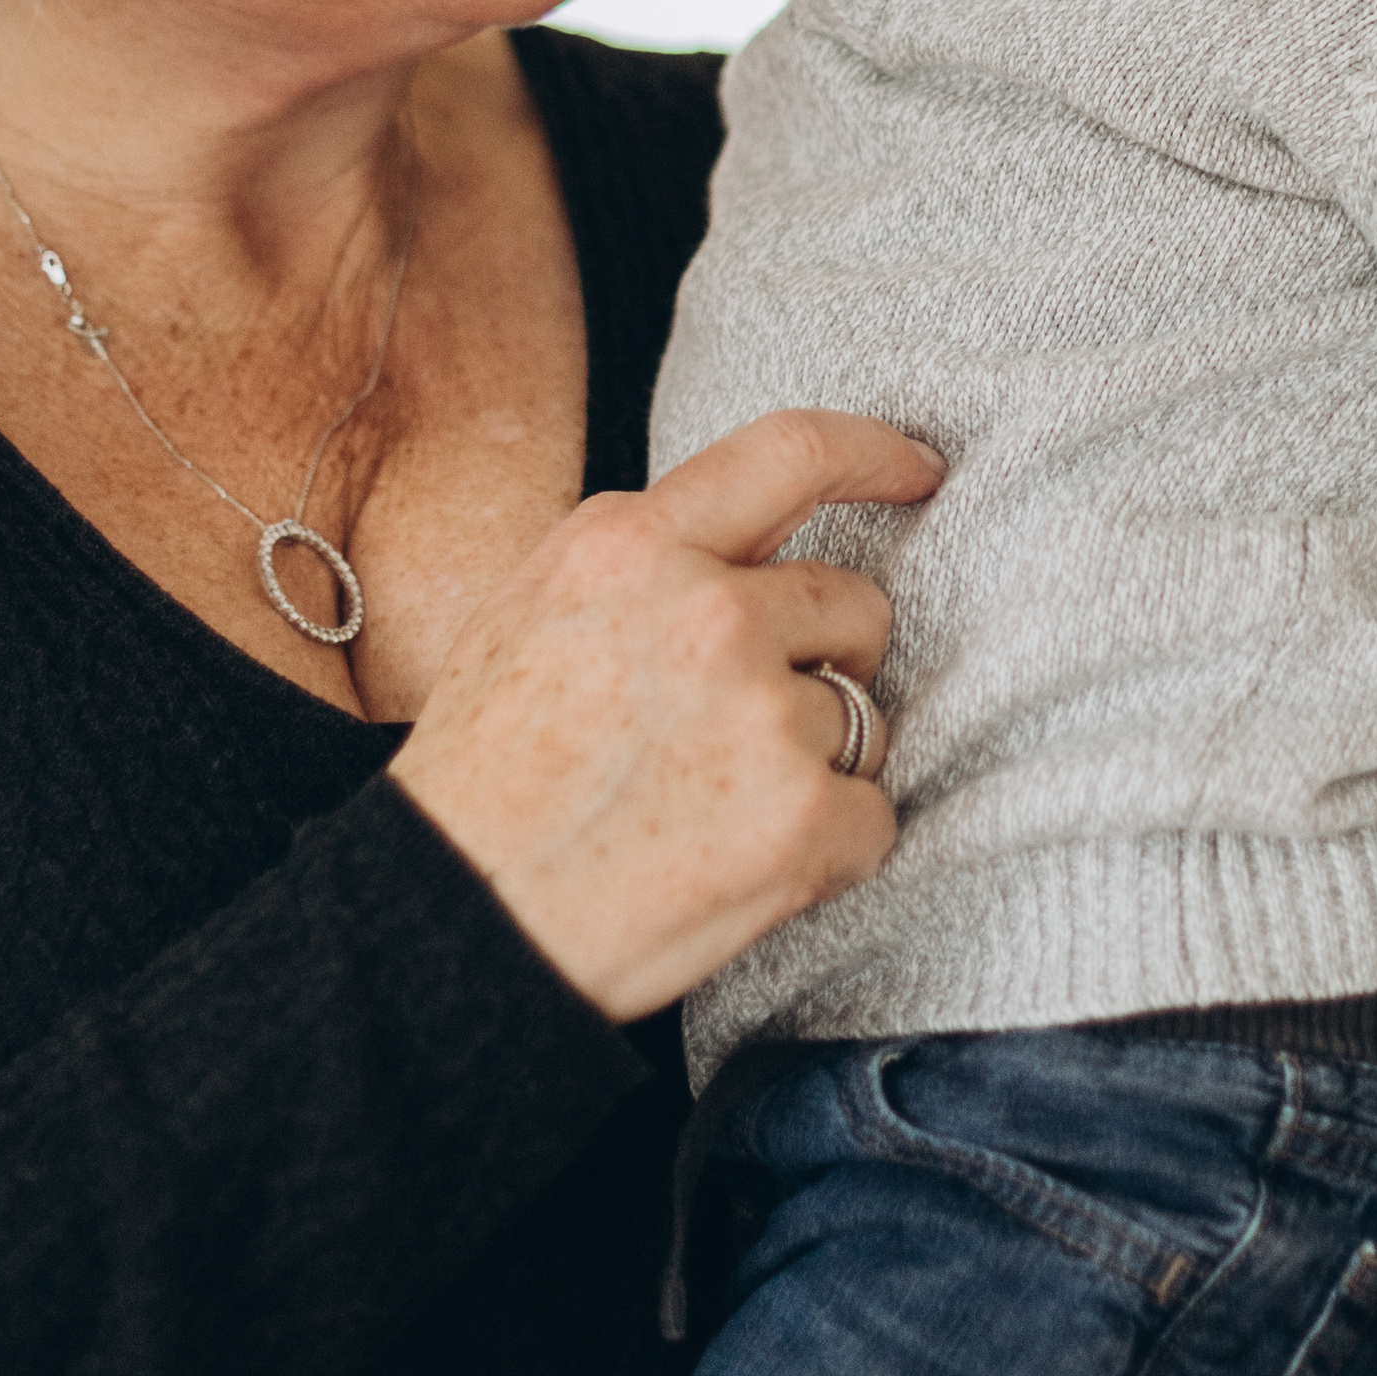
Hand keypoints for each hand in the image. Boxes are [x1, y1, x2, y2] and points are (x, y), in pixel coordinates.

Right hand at [400, 411, 939, 1021]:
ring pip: (862, 718)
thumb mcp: (533, 609)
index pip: (791, 453)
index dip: (873, 451)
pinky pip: (873, 817)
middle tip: (736, 732)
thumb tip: (751, 548)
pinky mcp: (806, 820)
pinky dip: (828, 850)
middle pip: (852, 603)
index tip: (921, 466)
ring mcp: (764, 716)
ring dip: (813, 763)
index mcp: (631, 546)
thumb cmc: (484, 775)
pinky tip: (737, 869)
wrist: (455, 923)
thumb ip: (645, 560)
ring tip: (707, 810)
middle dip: (825, 659)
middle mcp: (709, 612)